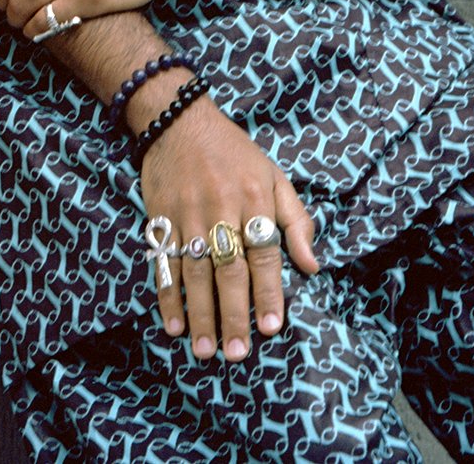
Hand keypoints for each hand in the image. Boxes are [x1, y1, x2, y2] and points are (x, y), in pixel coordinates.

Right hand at [137, 94, 318, 360]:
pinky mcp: (160, 216)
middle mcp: (220, 208)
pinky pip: (163, 262)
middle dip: (233, 314)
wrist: (178, 119)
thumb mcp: (273, 177)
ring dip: (200, 314)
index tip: (272, 327)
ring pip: (194, 272)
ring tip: (206, 350)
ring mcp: (187, 214)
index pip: (264, 253)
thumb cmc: (234, 153)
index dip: (268, 291)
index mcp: (253, 199)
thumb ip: (296, 222)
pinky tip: (174, 323)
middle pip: (228, 269)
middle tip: (237, 353)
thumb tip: (313, 267)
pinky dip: (167, 295)